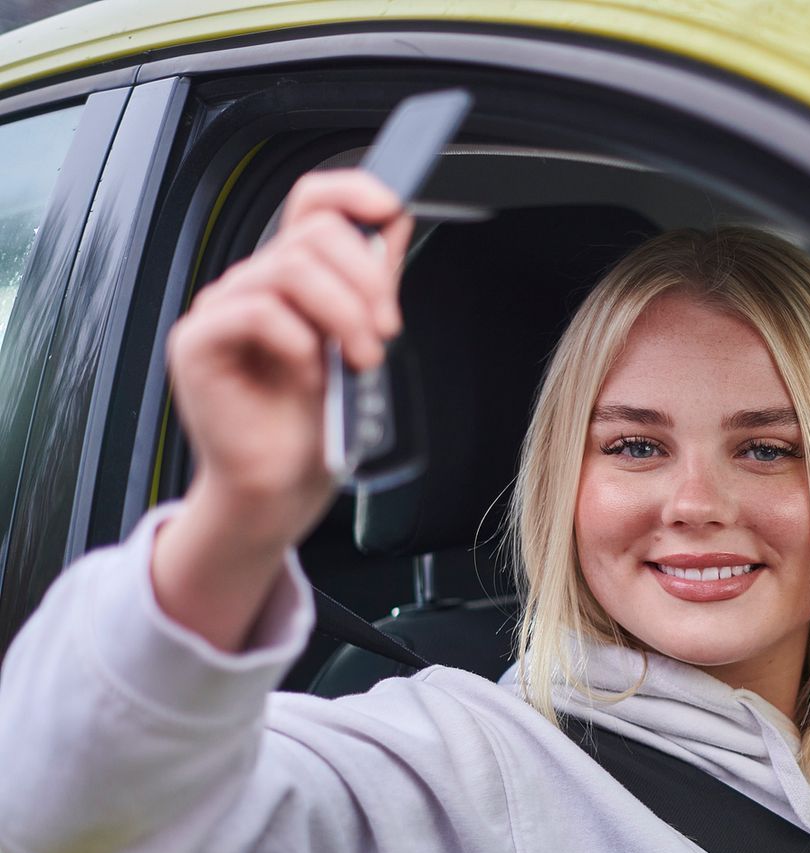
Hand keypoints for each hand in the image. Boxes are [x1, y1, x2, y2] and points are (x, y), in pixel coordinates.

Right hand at [154, 171, 413, 650]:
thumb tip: (392, 224)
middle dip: (366, 279)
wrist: (282, 486)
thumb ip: (371, 284)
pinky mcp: (198, 342)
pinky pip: (256, 312)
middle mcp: (252, 283)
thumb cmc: (316, 422)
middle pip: (311, 234)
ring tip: (362, 359)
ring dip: (343, 313)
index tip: (391, 211)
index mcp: (292, 277)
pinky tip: (311, 374)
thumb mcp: (359, 342)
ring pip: (289, 269)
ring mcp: (221, 309)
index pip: (312, 201)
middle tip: (385, 331)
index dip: (352, 191)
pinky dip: (298, 342)